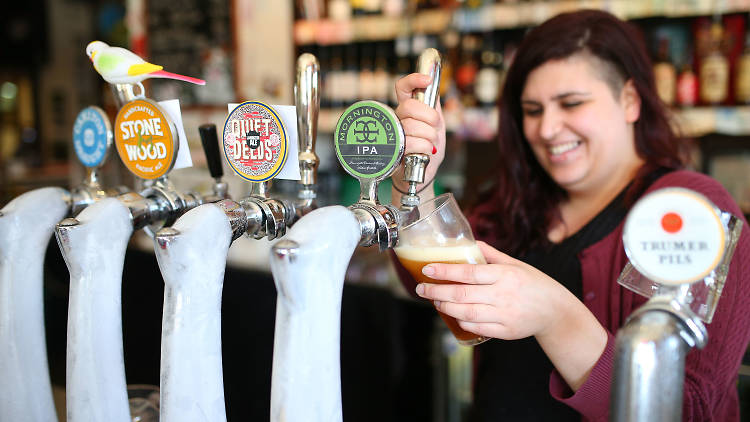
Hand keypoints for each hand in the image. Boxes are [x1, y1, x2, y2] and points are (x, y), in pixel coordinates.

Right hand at [392, 73, 446, 197]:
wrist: (422, 173)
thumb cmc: (428, 149)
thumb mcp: (436, 125)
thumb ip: (434, 106)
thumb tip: (433, 84)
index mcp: (407, 110)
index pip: (403, 88)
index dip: (413, 80)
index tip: (427, 80)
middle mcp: (397, 119)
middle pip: (409, 106)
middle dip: (430, 118)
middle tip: (435, 128)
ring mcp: (393, 135)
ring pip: (412, 126)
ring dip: (429, 137)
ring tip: (430, 145)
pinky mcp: (393, 151)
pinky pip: (412, 143)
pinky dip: (425, 148)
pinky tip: (426, 153)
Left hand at [415, 241, 581, 340]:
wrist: (556, 311)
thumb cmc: (533, 283)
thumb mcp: (515, 264)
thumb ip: (491, 254)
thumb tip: (469, 242)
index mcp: (505, 275)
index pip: (469, 272)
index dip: (445, 271)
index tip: (427, 268)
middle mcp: (503, 295)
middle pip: (462, 294)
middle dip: (436, 291)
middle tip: (421, 288)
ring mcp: (504, 315)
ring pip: (466, 313)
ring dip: (446, 307)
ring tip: (435, 300)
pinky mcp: (505, 332)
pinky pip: (477, 328)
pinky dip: (462, 322)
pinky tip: (454, 315)